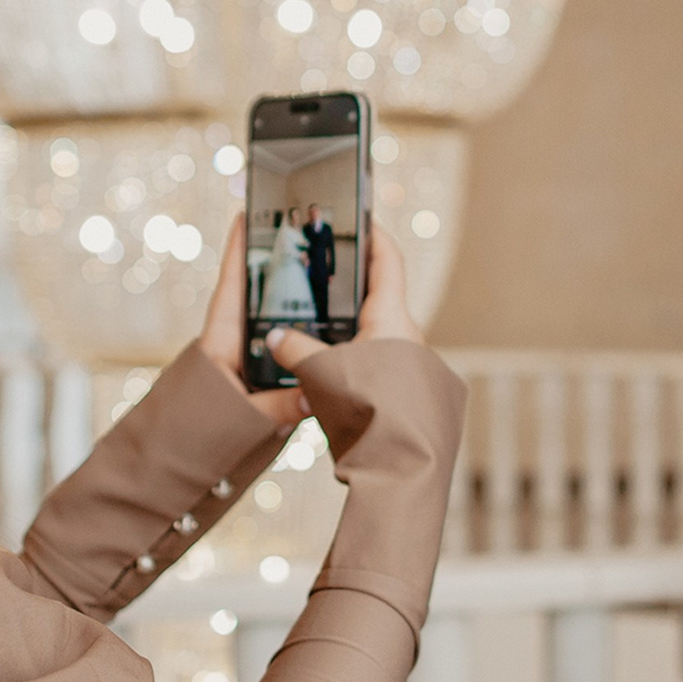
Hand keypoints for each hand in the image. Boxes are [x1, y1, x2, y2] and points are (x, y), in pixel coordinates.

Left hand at [197, 216, 312, 425]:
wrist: (169, 472)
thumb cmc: (190, 439)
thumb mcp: (238, 419)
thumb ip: (277, 406)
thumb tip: (315, 396)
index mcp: (220, 342)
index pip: (232, 284)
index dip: (239, 249)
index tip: (247, 213)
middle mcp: (230, 349)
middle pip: (256, 300)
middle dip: (278, 272)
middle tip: (304, 241)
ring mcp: (241, 370)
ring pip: (272, 330)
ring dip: (294, 310)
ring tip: (327, 284)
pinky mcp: (252, 391)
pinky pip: (281, 360)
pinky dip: (300, 348)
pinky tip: (326, 346)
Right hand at [198, 219, 422, 423]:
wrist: (402, 462)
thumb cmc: (370, 409)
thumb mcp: (323, 372)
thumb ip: (295, 350)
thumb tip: (275, 337)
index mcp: (393, 318)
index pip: (388, 259)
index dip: (373, 235)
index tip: (359, 219)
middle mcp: (407, 336)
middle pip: (380, 295)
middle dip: (353, 282)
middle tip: (325, 269)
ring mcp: (408, 364)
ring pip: (376, 331)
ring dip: (351, 322)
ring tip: (318, 316)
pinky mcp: (403, 390)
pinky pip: (375, 358)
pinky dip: (353, 352)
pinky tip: (329, 364)